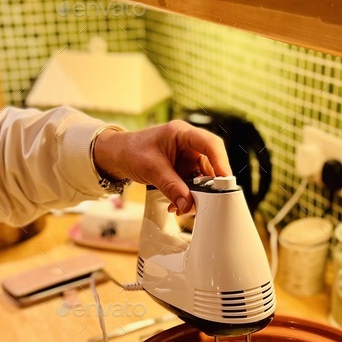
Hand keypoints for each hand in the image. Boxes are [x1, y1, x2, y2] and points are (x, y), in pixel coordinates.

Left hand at [92, 120, 230, 212]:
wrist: (116, 156)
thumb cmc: (131, 151)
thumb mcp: (152, 169)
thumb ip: (171, 186)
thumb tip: (187, 205)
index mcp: (182, 134)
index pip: (210, 144)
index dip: (220, 162)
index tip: (225, 180)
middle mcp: (189, 145)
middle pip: (210, 163)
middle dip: (209, 185)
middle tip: (209, 201)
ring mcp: (186, 158)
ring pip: (202, 177)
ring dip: (197, 194)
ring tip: (187, 207)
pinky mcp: (182, 171)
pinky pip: (191, 185)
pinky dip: (187, 196)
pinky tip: (179, 206)